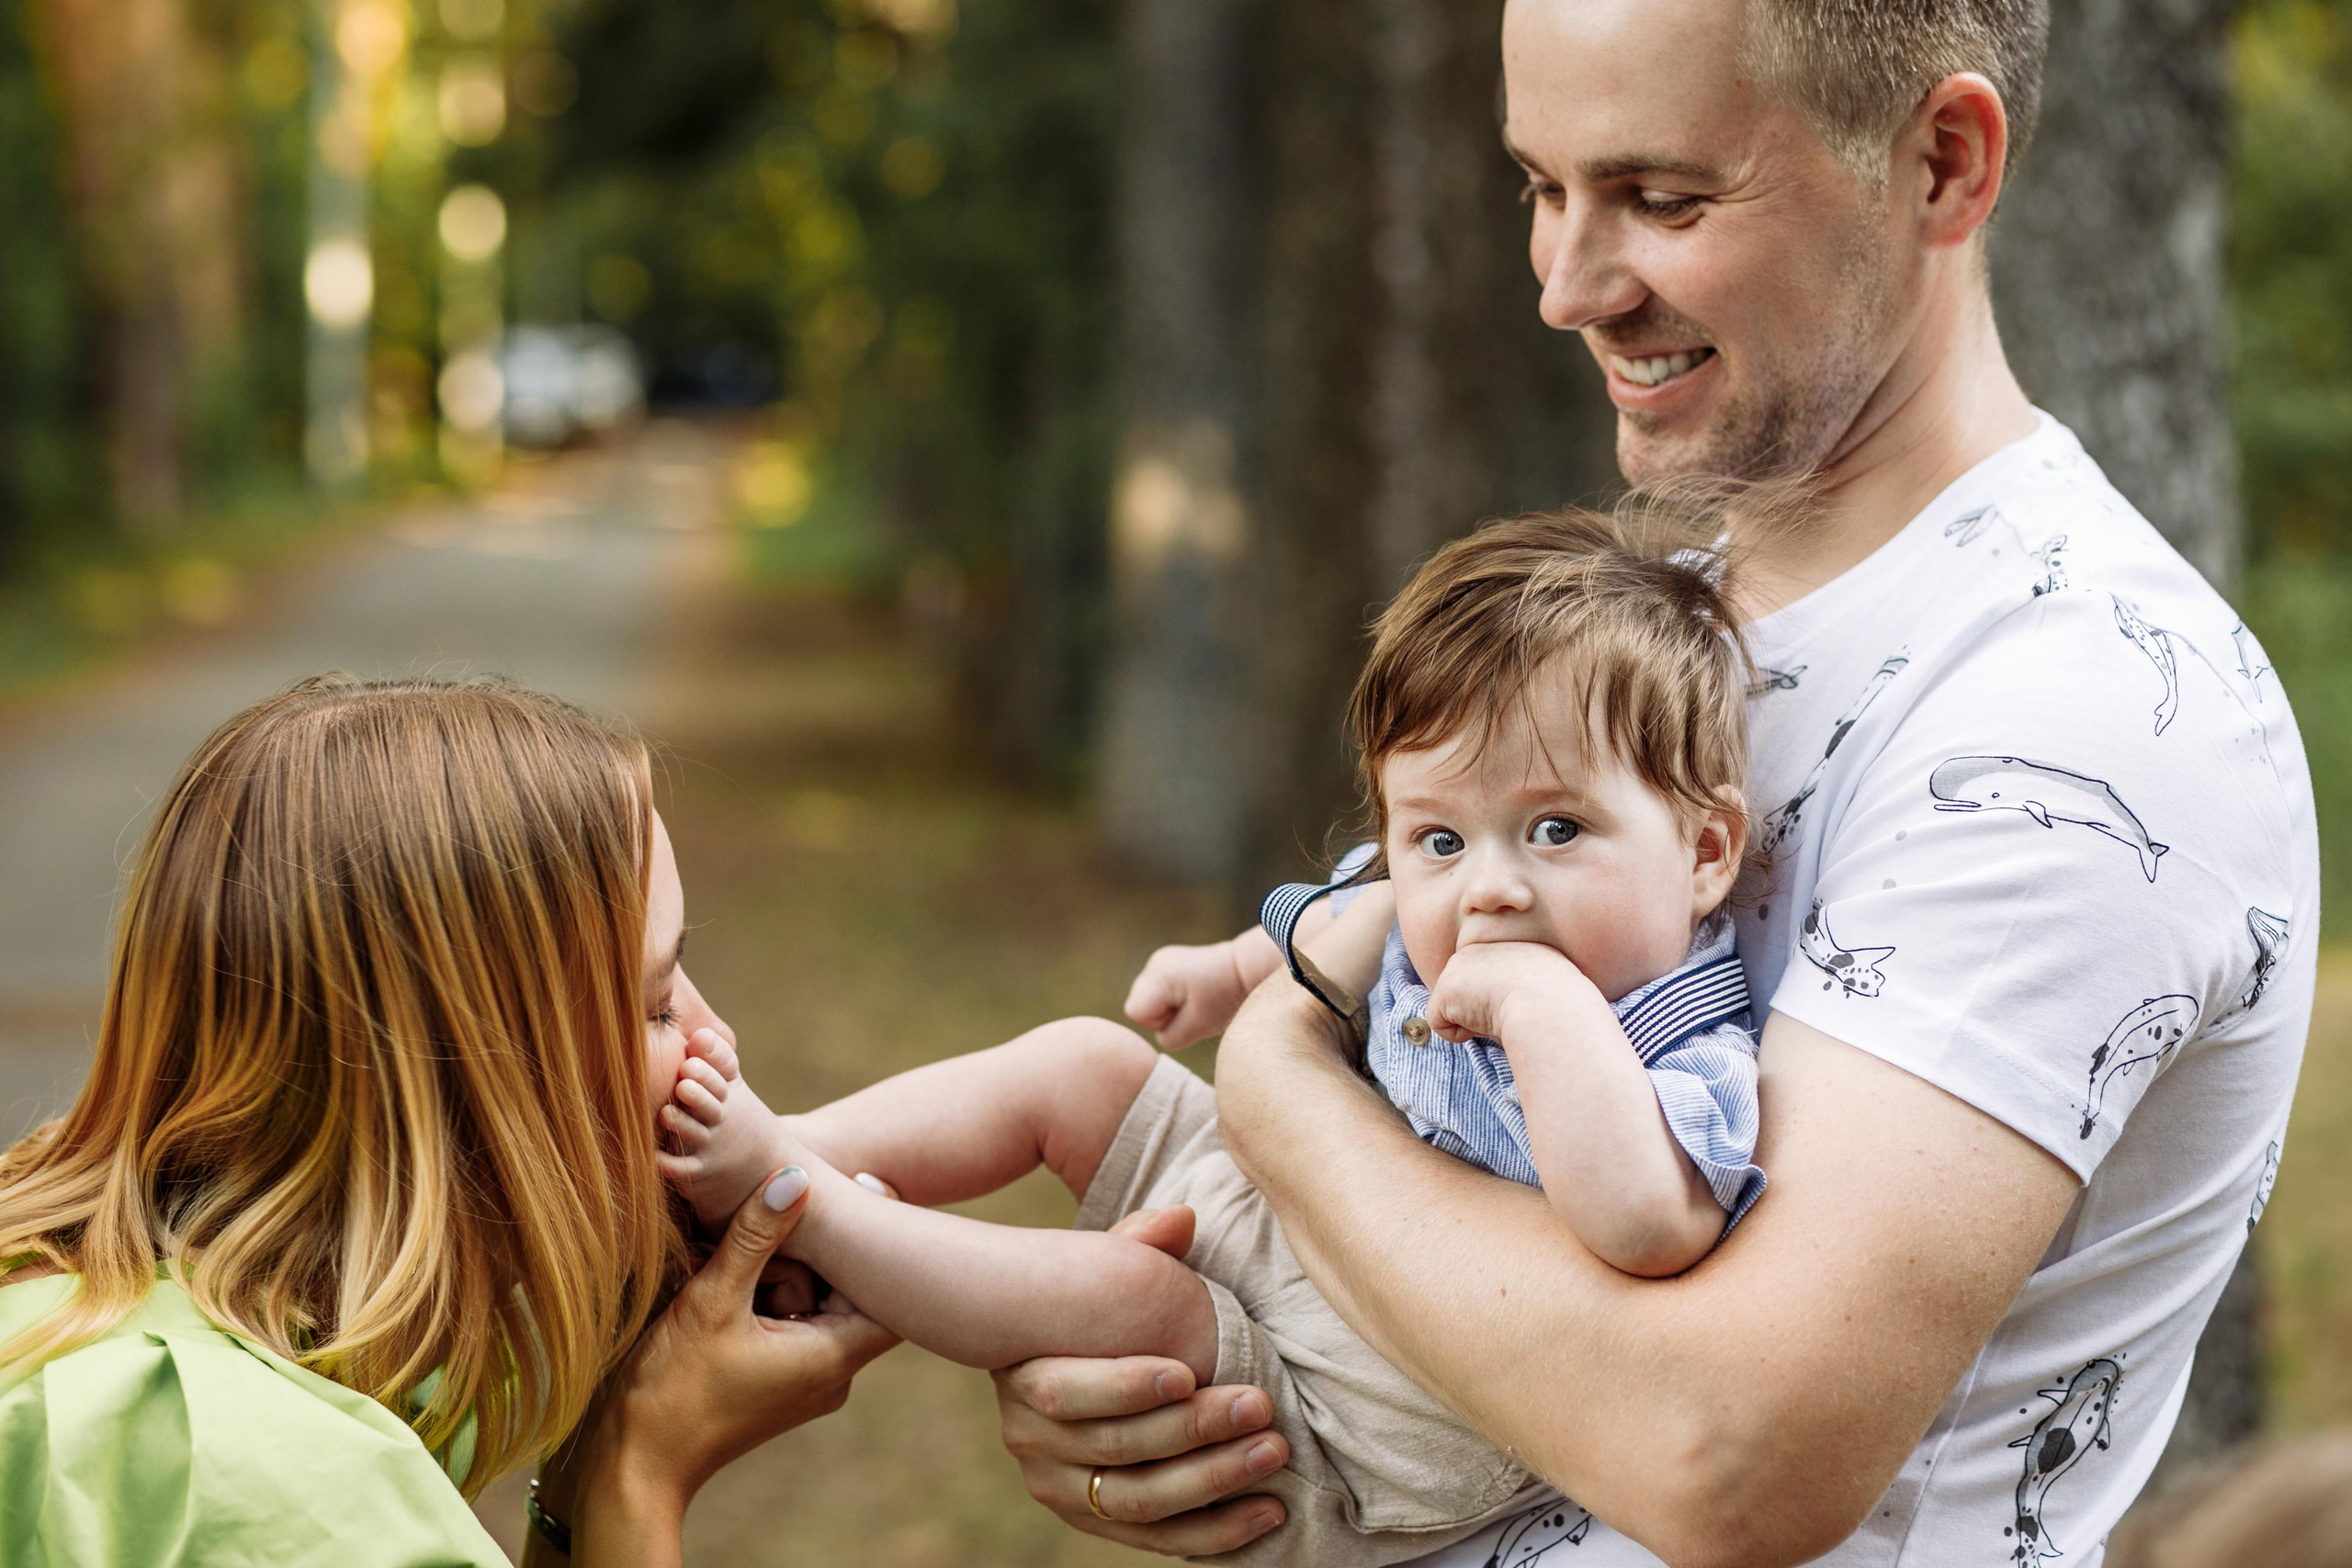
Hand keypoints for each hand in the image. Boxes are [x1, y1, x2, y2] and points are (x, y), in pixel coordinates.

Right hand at [574, 1168, 899, 1566]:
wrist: (632, 1465)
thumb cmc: (670, 1389)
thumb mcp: (712, 1300)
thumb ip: (755, 1236)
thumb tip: (798, 1177)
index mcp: (833, 1356)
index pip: (890, 1289)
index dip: (875, 1241)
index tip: (848, 1196)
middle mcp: (833, 1373)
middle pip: (847, 1288)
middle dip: (809, 1256)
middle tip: (764, 1237)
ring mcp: (807, 1380)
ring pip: (815, 1301)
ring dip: (778, 1274)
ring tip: (729, 1271)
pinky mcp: (779, 1381)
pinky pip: (791, 1321)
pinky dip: (765, 1297)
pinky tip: (724, 1287)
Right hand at [989, 1205, 1290, 1555]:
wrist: (1071, 1362)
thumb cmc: (1096, 1308)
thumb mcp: (1108, 1269)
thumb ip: (1141, 1242)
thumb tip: (1182, 1217)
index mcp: (1023, 1375)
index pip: (1065, 1394)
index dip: (1125, 1388)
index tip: (1190, 1373)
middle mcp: (1031, 1441)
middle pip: (1113, 1449)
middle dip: (1192, 1430)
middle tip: (1260, 1405)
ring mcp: (1062, 1489)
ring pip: (1138, 1503)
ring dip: (1213, 1481)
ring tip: (1273, 1453)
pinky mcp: (1097, 1522)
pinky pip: (1157, 1540)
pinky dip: (1215, 1533)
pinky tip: (1269, 1512)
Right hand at [1124, 943, 1248, 1049]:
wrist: (1245, 969)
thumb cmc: (1226, 997)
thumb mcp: (1198, 1026)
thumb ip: (1169, 1037)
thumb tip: (1158, 1034)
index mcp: (1158, 975)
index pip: (1135, 1013)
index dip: (1159, 1022)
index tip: (1187, 1014)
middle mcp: (1154, 964)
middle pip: (1139, 1007)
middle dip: (1164, 1015)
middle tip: (1194, 1008)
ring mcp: (1159, 961)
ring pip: (1147, 1001)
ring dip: (1168, 1007)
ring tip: (1195, 1000)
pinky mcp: (1167, 964)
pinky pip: (1157, 993)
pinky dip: (1172, 999)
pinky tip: (1193, 993)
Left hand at [1424, 940, 1591, 1043]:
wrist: (1551, 1004)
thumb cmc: (1559, 1005)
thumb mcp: (1546, 985)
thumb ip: (1520, 986)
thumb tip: (1502, 1009)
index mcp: (1506, 946)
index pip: (1488, 982)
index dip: (1501, 1001)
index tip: (1526, 1004)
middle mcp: (1479, 948)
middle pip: (1467, 995)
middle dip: (1483, 1010)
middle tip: (1514, 1009)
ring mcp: (1458, 965)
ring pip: (1454, 1009)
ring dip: (1475, 1021)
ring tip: (1502, 1013)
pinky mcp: (1445, 987)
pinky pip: (1440, 1024)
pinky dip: (1460, 1034)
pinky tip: (1487, 1022)